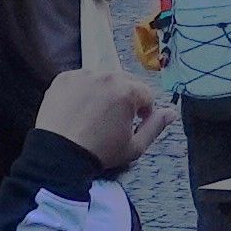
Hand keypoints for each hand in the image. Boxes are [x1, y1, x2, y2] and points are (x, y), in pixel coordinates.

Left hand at [34, 63, 170, 169]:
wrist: (58, 156)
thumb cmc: (100, 152)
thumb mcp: (134, 147)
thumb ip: (156, 127)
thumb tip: (172, 112)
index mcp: (127, 91)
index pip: (146, 94)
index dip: (144, 111)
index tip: (135, 124)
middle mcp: (106, 76)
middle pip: (124, 82)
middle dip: (125, 98)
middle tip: (114, 120)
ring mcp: (82, 75)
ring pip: (102, 79)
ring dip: (104, 92)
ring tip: (95, 115)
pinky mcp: (63, 78)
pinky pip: (81, 80)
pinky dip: (83, 91)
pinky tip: (79, 110)